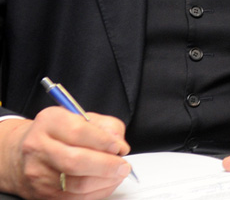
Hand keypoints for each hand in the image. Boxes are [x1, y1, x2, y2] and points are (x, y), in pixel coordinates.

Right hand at [0, 108, 131, 199]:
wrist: (26, 154)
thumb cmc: (60, 134)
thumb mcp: (83, 118)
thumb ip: (107, 126)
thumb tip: (119, 144)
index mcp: (50, 122)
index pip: (78, 131)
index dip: (104, 141)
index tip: (119, 146)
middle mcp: (38, 147)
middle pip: (75, 161)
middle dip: (106, 166)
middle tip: (123, 166)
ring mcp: (38, 174)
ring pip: (76, 185)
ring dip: (105, 182)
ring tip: (118, 174)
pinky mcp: (42, 195)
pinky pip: (75, 199)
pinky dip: (98, 193)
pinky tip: (106, 183)